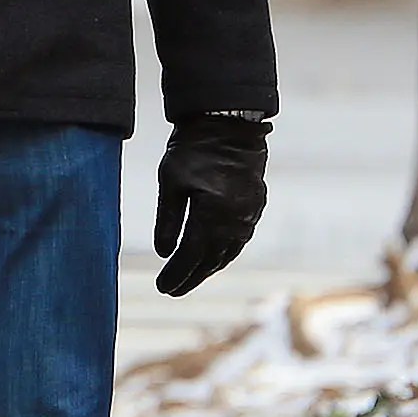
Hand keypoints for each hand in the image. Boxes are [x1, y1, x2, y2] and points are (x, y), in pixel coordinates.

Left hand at [155, 114, 268, 296]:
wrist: (229, 126)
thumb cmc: (193, 150)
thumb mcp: (170, 182)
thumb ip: (167, 220)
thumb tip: (164, 253)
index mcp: (213, 213)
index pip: (192, 254)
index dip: (177, 273)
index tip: (161, 287)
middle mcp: (236, 219)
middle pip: (212, 259)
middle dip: (191, 276)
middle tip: (171, 290)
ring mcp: (250, 214)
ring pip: (228, 252)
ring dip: (208, 268)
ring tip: (188, 278)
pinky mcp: (256, 207)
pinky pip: (238, 239)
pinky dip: (223, 253)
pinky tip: (211, 258)